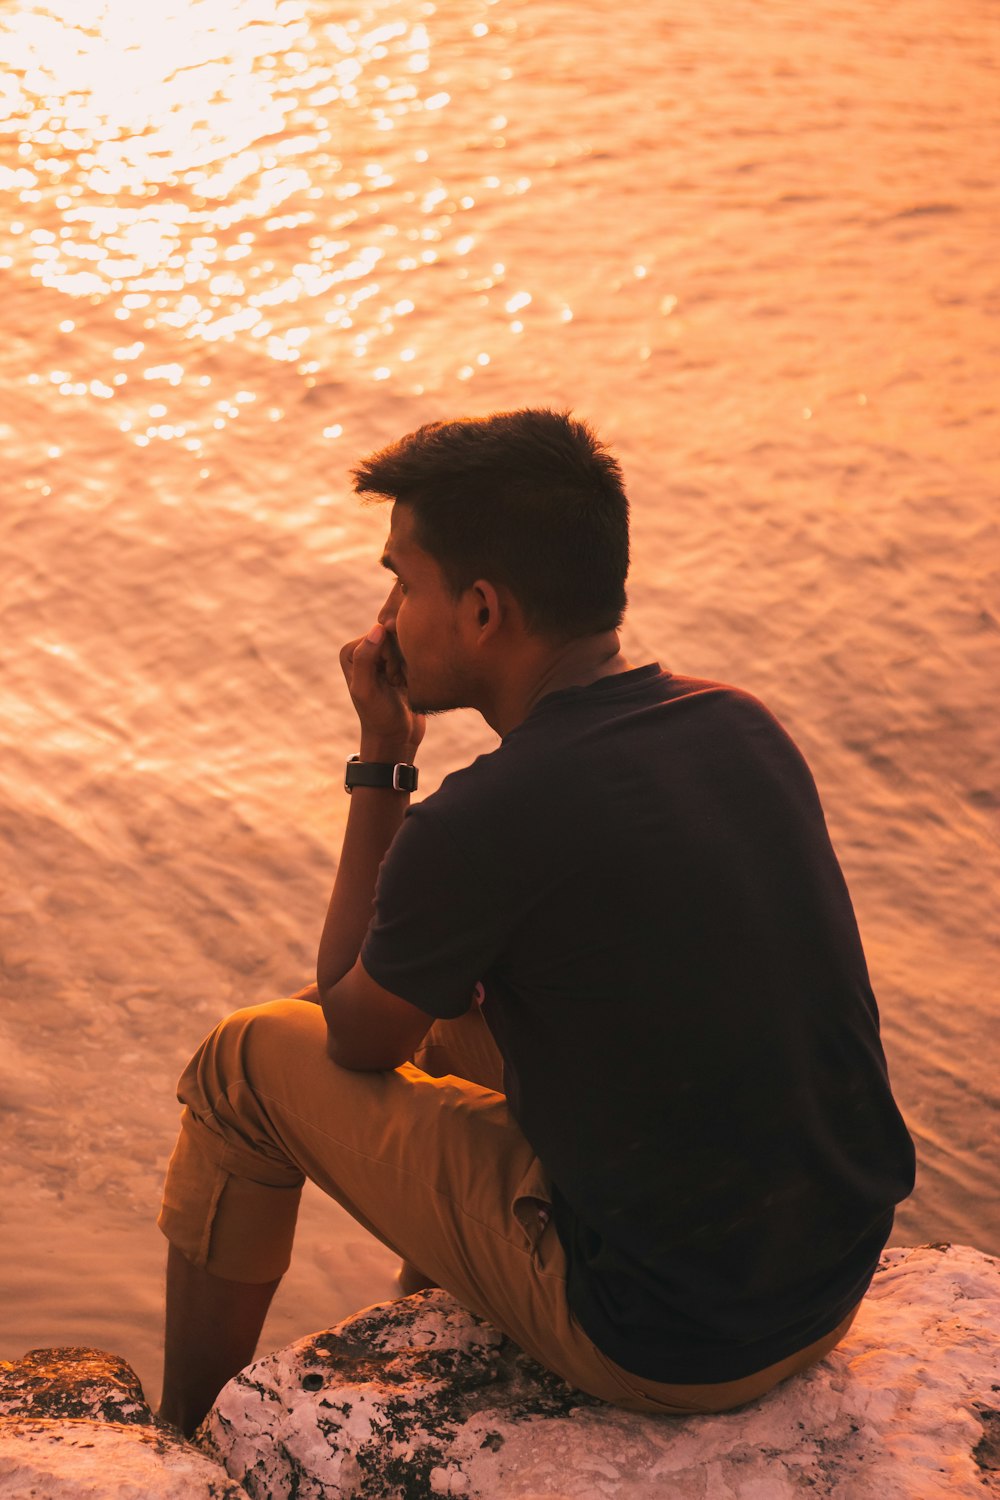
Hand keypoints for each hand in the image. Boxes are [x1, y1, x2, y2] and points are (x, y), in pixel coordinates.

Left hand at [340, 623, 424, 758]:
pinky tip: (409, 684)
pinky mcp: (400, 663)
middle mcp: (366, 648)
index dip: (389, 657)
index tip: (385, 680)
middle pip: (396, 636)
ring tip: (402, 685)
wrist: (397, 737)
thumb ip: (365, 659)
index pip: (380, 635)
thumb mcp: (367, 690)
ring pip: (408, 644)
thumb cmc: (379, 717)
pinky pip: (416, 652)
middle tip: (395, 683)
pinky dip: (416, 668)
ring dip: (409, 666)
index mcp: (351, 651)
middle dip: (400, 661)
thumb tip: (378, 627)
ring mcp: (384, 655)